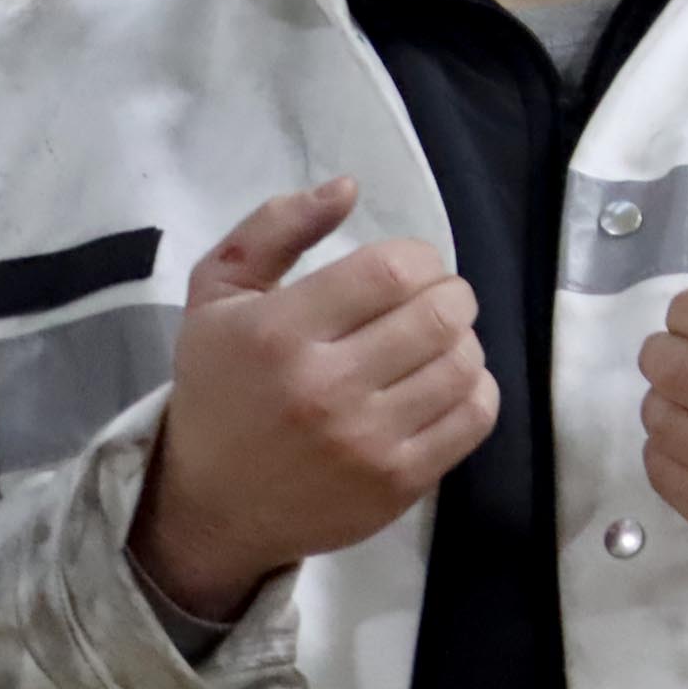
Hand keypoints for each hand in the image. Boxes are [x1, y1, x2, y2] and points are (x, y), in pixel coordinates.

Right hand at [131, 179, 495, 618]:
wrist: (210, 502)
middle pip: (438, 316)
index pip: (393, 272)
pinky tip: (447, 383)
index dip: (420, 259)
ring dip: (464, 340)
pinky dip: (476, 389)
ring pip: (464, 364)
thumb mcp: (218, 295)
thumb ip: (275, 229)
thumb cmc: (219, 387)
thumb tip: (349, 186)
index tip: (410, 270)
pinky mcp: (398, 482)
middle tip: (436, 300)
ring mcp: (366, 441)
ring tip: (437, 340)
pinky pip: (474, 418)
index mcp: (278, 333)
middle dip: (451, 295)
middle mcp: (324, 388)